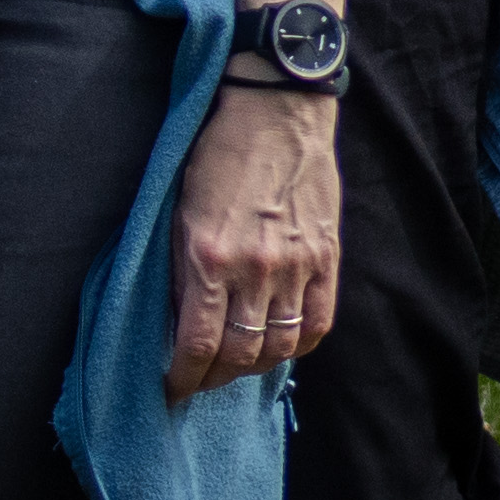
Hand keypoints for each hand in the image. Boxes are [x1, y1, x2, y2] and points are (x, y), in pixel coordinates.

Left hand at [163, 84, 344, 398]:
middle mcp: (254, 268)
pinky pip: (318, 323)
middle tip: (203, 379)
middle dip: (216, 378)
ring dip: (255, 365)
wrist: (276, 111)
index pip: (198, 345)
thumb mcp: (182, 211)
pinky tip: (282, 343)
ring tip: (240, 363)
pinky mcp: (326, 257)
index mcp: (208, 256)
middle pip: (240, 355)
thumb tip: (181, 323)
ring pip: (280, 346)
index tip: (173, 389)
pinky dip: (299, 344)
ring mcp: (295, 265)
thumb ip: (184, 271)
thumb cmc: (219, 155)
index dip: (184, 379)